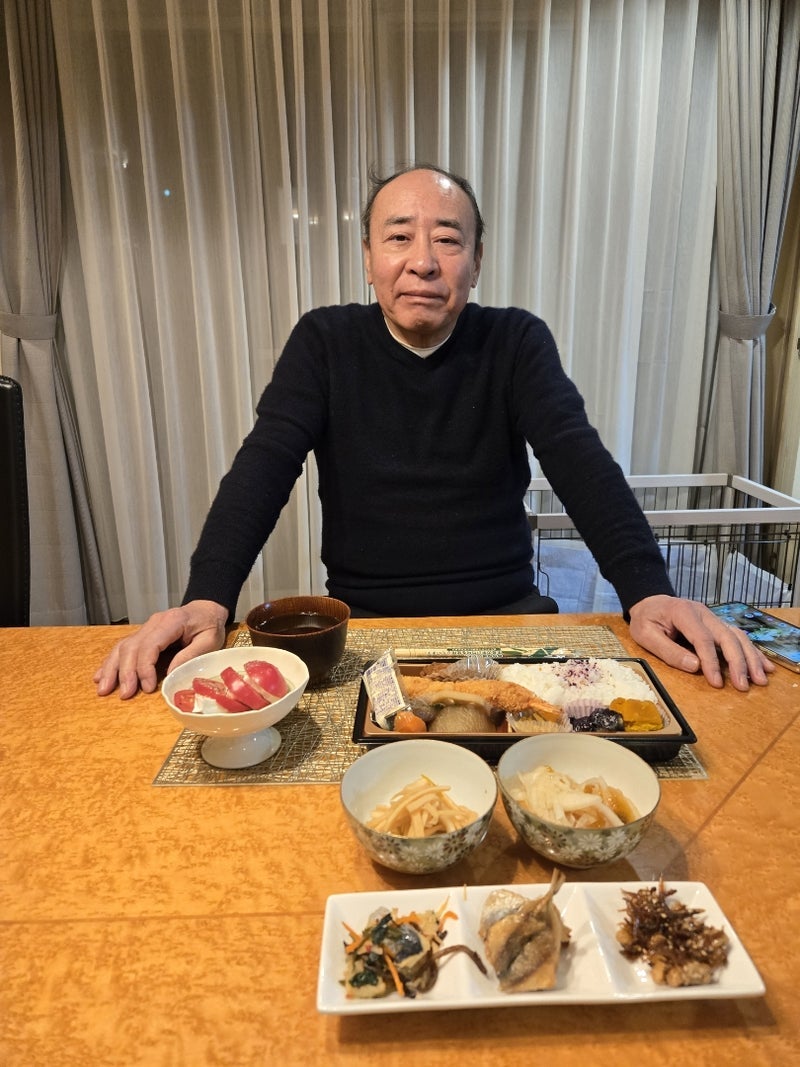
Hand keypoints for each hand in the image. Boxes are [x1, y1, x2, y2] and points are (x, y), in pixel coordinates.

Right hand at [94, 600, 228, 697]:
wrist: (206, 608)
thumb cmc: (210, 625)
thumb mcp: (210, 640)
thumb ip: (190, 655)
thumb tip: (169, 674)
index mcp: (171, 622)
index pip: (150, 645)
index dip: (145, 668)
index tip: (148, 687)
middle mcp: (153, 623)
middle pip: (131, 647)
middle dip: (125, 672)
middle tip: (125, 695)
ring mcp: (145, 627)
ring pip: (122, 647)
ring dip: (111, 669)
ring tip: (104, 689)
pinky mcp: (142, 634)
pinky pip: (122, 647)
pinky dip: (110, 662)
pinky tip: (100, 675)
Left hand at [627, 595, 773, 690]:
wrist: (650, 601)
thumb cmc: (646, 619)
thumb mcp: (646, 634)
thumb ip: (668, 650)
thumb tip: (695, 666)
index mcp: (683, 612)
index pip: (702, 638)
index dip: (711, 661)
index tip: (716, 683)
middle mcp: (703, 613)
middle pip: (727, 636)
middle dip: (738, 662)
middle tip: (743, 686)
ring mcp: (713, 617)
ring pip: (737, 636)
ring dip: (751, 658)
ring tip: (760, 679)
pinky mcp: (718, 624)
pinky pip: (738, 636)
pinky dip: (752, 651)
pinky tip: (764, 666)